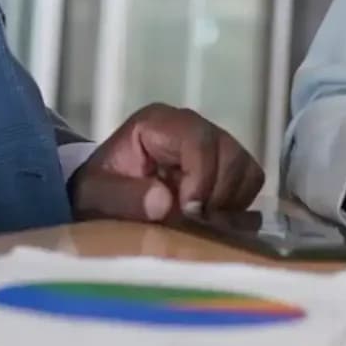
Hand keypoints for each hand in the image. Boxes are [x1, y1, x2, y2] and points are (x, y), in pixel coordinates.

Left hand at [69, 104, 263, 222]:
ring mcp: (211, 144)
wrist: (101, 197)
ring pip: (245, 167)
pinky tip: (211, 219)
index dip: (201, 178)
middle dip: (217, 194)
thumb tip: (165, 203)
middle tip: (194, 223)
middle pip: (229, 152)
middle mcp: (190, 126)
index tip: (189, 213)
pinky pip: (250, 181)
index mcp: (158, 122)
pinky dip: (237, 204)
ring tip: (201, 223)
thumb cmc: (97, 191)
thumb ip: (123, 197)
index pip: (199, 139)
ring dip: (229, 202)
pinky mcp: (224, 165)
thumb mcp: (95, 195)